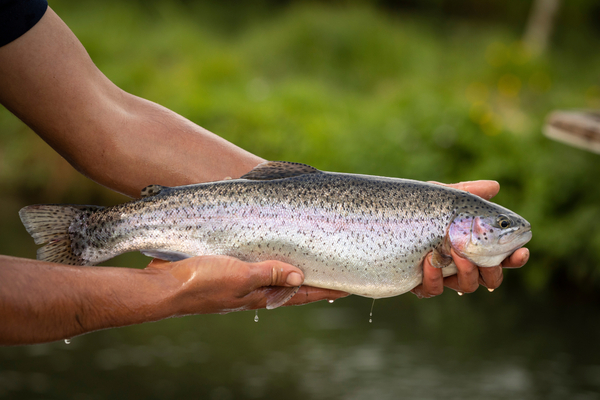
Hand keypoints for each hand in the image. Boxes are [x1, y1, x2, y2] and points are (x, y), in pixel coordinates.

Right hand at [146, 256, 347, 314]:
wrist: (161, 286)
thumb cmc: (201, 281)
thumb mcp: (240, 276)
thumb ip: (270, 274)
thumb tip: (301, 277)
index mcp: (260, 295)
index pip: (302, 293)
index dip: (326, 289)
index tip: (348, 286)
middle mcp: (254, 290)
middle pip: (291, 282)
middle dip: (312, 276)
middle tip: (334, 265)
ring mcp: (240, 279)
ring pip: (273, 270)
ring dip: (291, 264)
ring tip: (309, 253)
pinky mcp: (226, 266)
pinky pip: (254, 260)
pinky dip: (268, 254)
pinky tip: (270, 243)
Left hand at [411, 180, 529, 297]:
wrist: (378, 222)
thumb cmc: (415, 209)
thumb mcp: (440, 197)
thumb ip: (466, 193)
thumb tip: (495, 186)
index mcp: (472, 242)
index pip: (502, 255)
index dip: (515, 257)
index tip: (522, 251)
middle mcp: (460, 262)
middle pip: (490, 277)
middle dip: (493, 270)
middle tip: (486, 258)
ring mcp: (442, 274)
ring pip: (467, 285)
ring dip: (466, 271)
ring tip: (455, 251)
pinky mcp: (420, 283)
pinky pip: (434, 289)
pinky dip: (434, 277)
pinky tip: (429, 259)